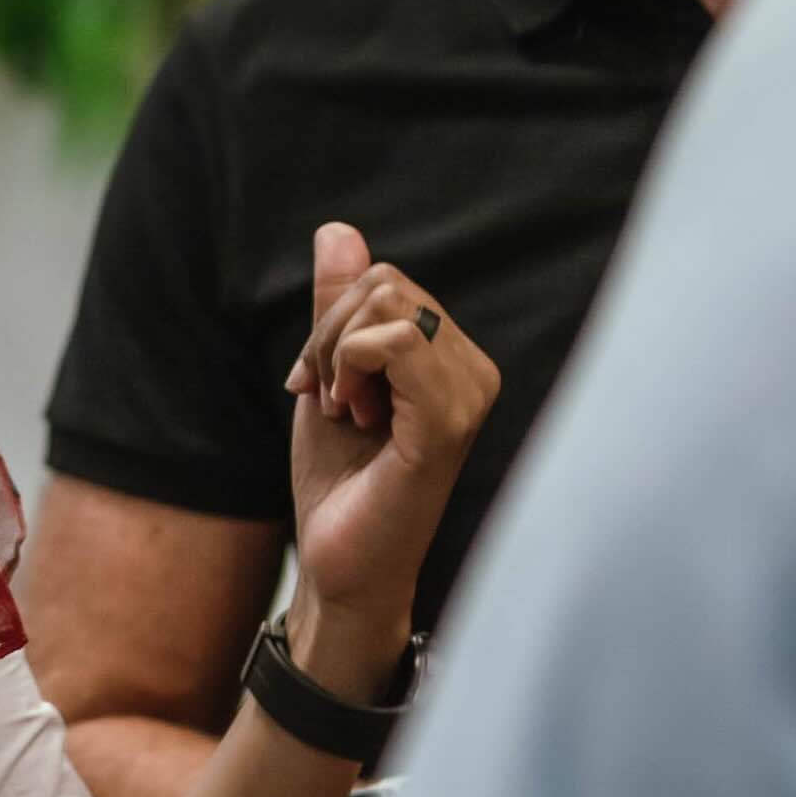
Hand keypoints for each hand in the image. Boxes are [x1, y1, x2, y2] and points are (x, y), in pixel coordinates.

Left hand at [281, 223, 499, 691]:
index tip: (320, 383)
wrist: (339, 566)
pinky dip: (348, 368)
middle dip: (328, 334)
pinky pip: (393, 341)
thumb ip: (335, 308)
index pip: (384, 279)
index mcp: (453, 359)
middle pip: (383, 281)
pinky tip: (355, 418)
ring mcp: (469, 394)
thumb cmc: (340, 481)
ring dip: (335, 356)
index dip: (332, 321)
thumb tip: (337, 230)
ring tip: (347, 413)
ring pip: (384, 304)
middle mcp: (474, 370)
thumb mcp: (328, 376)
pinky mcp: (449, 421)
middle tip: (329, 398)